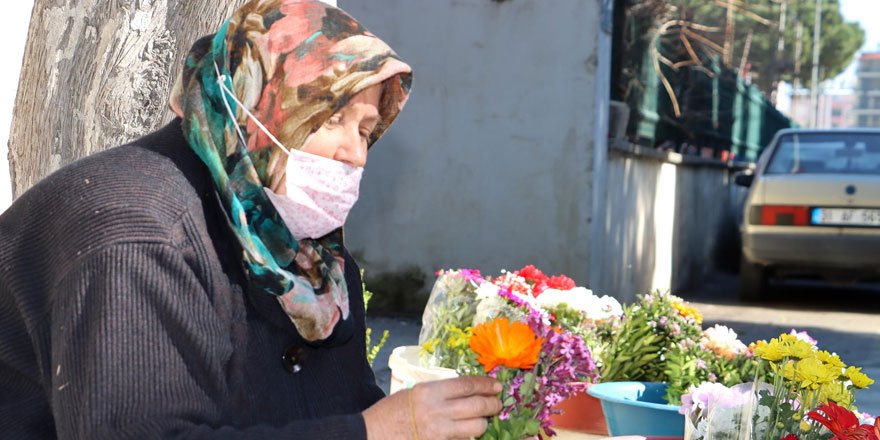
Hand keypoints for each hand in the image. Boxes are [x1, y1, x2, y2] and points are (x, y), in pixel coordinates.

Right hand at [363, 376, 502, 439]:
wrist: (373, 435)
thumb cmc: (391, 411)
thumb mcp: (415, 393)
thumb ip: (440, 392)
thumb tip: (465, 391)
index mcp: (430, 392)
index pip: (467, 385)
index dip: (485, 385)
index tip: (496, 385)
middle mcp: (437, 411)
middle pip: (476, 406)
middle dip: (492, 404)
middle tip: (496, 403)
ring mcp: (439, 432)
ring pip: (476, 427)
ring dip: (483, 423)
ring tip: (483, 420)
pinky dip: (469, 438)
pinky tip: (468, 435)